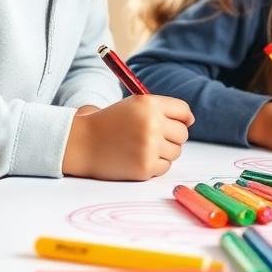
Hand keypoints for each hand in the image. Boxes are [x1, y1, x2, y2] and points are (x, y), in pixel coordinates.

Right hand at [63, 94, 193, 179]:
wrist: (81, 144)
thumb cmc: (109, 124)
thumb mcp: (134, 105)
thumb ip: (162, 109)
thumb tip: (190, 121)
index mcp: (149, 104)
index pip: (183, 111)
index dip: (182, 119)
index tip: (178, 124)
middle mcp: (151, 123)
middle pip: (182, 134)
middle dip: (172, 137)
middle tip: (153, 139)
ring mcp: (148, 146)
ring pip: (175, 152)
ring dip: (163, 152)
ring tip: (142, 148)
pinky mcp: (144, 167)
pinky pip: (165, 167)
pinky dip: (155, 166)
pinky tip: (137, 159)